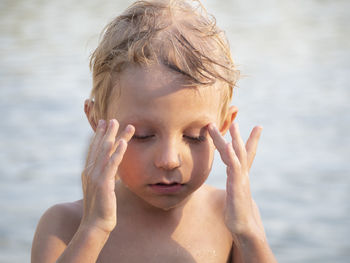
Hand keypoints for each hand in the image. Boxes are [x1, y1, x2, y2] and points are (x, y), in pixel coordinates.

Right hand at [81, 119, 134, 232]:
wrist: (95, 225)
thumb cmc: (101, 208)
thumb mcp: (103, 189)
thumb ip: (108, 177)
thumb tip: (116, 171)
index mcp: (89, 172)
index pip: (94, 150)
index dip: (99, 136)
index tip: (104, 123)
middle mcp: (90, 171)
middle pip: (98, 147)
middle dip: (106, 132)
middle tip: (112, 118)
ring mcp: (95, 176)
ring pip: (105, 151)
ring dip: (113, 136)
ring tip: (119, 123)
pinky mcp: (104, 183)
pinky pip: (112, 164)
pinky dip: (118, 152)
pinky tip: (123, 142)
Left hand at [208, 122, 264, 240]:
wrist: (245, 230)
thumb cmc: (237, 215)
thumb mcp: (233, 198)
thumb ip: (232, 190)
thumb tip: (231, 188)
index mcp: (240, 176)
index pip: (245, 155)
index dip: (250, 141)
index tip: (257, 127)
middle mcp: (242, 175)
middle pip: (239, 151)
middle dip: (238, 135)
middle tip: (236, 120)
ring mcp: (240, 179)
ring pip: (237, 155)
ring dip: (235, 139)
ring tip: (234, 124)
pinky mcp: (237, 186)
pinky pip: (234, 168)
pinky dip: (231, 155)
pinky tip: (227, 144)